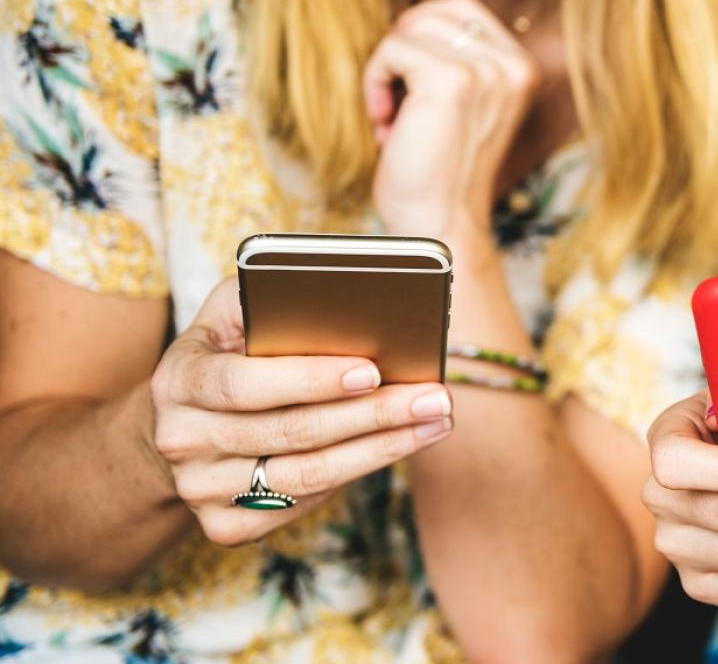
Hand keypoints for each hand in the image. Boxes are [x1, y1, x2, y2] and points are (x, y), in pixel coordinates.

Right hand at [148, 278, 456, 545]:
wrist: (184, 419)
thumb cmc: (230, 349)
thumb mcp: (235, 310)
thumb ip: (272, 294)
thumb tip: (342, 297)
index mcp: (180, 379)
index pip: (246, 384)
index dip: (310, 380)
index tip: (371, 371)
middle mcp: (181, 439)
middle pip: (290, 433)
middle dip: (373, 415)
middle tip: (433, 398)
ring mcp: (199, 489)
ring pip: (305, 476)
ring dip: (381, 450)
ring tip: (434, 422)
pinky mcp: (222, 525)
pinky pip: (300, 506)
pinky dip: (353, 477)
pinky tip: (394, 449)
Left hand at [364, 0, 540, 246]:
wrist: (441, 224)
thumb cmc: (440, 171)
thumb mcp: (464, 104)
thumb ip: (457, 59)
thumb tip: (413, 18)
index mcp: (522, 68)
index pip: (462, 8)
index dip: (423, 38)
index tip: (413, 88)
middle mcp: (513, 65)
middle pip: (435, 11)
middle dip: (403, 49)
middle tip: (397, 100)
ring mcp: (486, 71)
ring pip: (410, 28)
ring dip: (387, 68)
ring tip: (391, 113)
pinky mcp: (452, 79)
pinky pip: (393, 49)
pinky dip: (375, 82)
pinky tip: (384, 121)